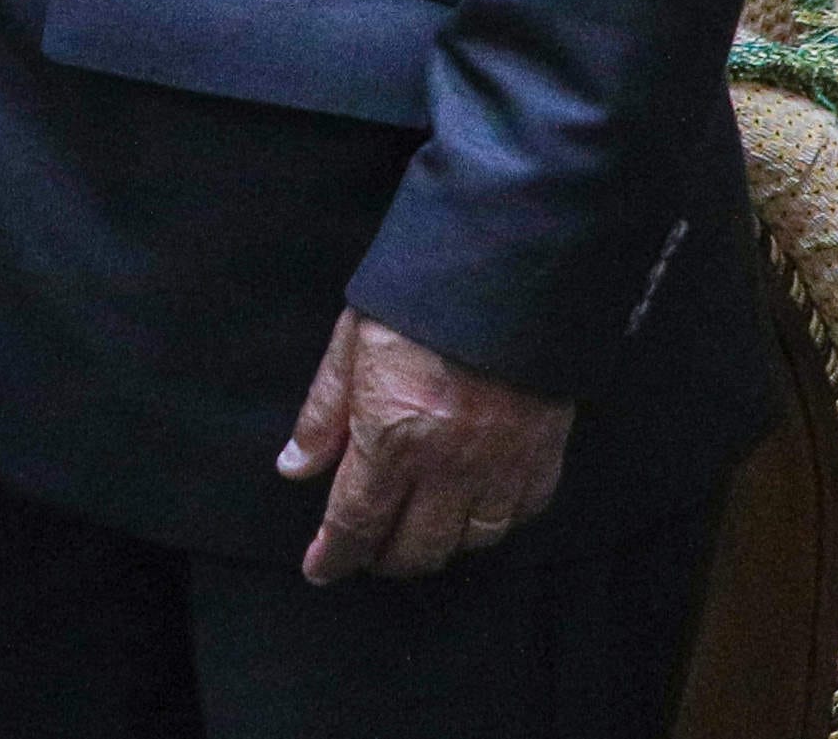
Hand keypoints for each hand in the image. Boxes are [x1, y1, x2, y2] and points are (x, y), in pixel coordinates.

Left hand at [279, 308, 573, 583]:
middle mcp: (448, 465)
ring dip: (438, 545)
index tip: (322, 569)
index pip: (357, 522)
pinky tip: (472, 510)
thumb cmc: (419, 301)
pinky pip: (518, 516)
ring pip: (469, 542)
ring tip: (417, 531)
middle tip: (367, 548)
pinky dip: (491, 523)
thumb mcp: (351, 345)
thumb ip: (324, 414)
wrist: (507, 268)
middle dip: (384, 558)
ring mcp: (501, 465)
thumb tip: (295, 468)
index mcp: (393, 437)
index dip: (336, 555)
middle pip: (414, 547)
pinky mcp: (543, 456)